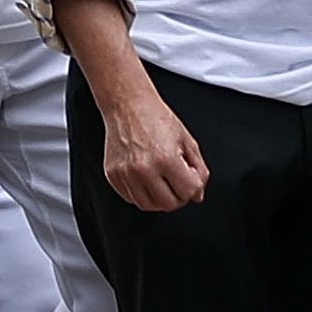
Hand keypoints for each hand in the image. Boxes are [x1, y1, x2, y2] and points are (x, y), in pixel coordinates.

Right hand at [97, 88, 208, 211]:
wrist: (128, 106)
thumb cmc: (156, 118)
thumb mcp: (187, 141)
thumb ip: (198, 170)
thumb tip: (197, 195)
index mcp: (165, 158)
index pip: (187, 192)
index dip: (194, 187)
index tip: (191, 178)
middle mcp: (143, 168)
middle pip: (168, 204)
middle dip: (178, 196)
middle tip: (178, 184)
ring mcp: (125, 173)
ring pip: (148, 205)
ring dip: (159, 198)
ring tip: (162, 183)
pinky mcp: (113, 175)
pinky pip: (130, 198)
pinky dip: (141, 194)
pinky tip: (147, 179)